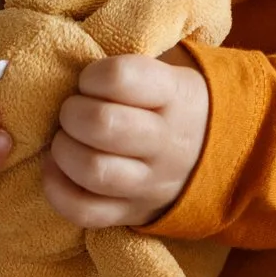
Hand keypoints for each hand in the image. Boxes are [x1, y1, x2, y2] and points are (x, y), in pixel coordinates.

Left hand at [43, 45, 210, 229]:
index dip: (92, 75)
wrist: (217, 157)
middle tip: (73, 111)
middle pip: (102, 125)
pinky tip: (58, 169)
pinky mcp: (131, 212)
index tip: (90, 80)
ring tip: (67, 140)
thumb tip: (69, 64)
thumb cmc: (173, 104)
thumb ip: (128, 67)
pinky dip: (58, 190)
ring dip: (64, 151)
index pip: (121, 78)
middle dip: (72, 113)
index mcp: (176, 96)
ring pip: (93, 171)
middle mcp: (166, 142)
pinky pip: (84, 211)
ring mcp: (150, 183)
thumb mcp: (169, 72)